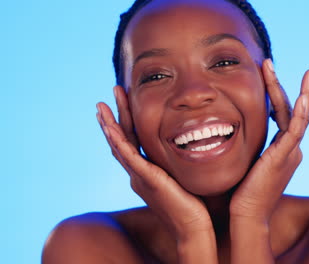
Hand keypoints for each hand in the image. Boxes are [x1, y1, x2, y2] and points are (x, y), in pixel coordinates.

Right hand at [96, 86, 212, 239]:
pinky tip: (110, 128)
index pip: (132, 140)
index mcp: (146, 171)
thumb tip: (192, 142)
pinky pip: (128, 158)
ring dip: (109, 125)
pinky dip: (118, 142)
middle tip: (113, 92)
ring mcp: (139, 177)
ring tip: (102, 105)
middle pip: (121, 139)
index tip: (125, 99)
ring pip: (119, 146)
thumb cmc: (193, 203)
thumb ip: (178, 161)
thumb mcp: (181, 174)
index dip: (127, 119)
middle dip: (114, 116)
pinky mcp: (146, 181)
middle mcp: (138, 173)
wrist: (193, 226)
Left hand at [230, 59, 308, 223]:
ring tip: (307, 72)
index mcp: (282, 150)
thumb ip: (248, 147)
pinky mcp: (285, 157)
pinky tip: (303, 95)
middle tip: (271, 64)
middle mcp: (291, 149)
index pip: (283, 116)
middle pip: (292, 111)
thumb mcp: (247, 163)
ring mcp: (291, 153)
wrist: (245, 216)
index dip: (276, 95)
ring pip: (299, 116)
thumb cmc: (241, 194)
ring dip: (301, 92)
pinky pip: (297, 129)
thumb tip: (232, 133)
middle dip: (283, 86)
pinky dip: (302, 112)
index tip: (266, 76)